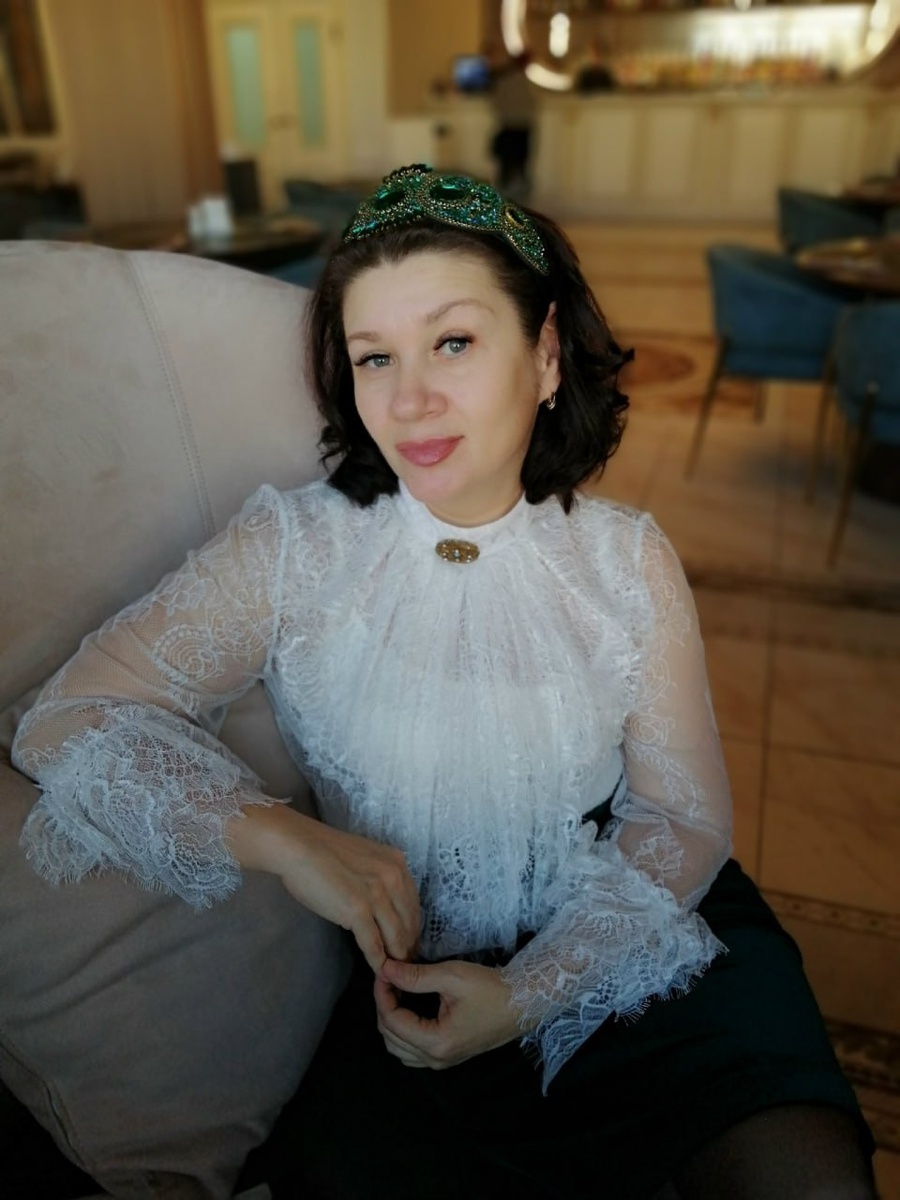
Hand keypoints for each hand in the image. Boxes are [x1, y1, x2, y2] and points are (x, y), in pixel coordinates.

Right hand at [228, 805, 419, 972]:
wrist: (298, 846)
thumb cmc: (323, 852)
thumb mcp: (365, 860)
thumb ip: (378, 880)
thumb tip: (383, 906)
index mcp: (397, 863)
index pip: (413, 905)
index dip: (412, 929)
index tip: (408, 944)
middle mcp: (394, 877)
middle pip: (410, 923)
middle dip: (408, 948)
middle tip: (405, 966)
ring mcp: (377, 894)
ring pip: (396, 937)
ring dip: (397, 960)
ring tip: (395, 975)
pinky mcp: (358, 910)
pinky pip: (373, 944)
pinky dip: (378, 962)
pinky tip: (379, 973)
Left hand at [373, 958, 523, 1069]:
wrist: (522, 1003)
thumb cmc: (491, 989)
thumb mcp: (452, 976)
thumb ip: (415, 975)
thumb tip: (386, 969)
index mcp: (437, 1041)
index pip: (392, 1021)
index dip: (382, 994)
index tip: (383, 971)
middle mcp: (436, 1058)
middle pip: (390, 1037)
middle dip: (384, 1006)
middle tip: (389, 978)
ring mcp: (442, 1061)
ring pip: (398, 1048)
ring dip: (391, 1020)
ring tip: (397, 991)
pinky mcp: (447, 1056)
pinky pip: (411, 1052)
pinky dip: (402, 1031)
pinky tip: (409, 1008)